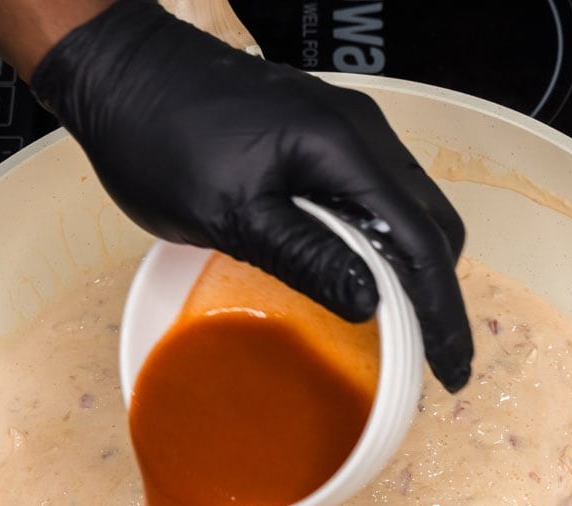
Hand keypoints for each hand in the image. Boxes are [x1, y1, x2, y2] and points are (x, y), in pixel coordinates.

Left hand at [30, 0, 472, 390]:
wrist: (119, 71)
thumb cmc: (159, 138)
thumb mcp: (230, 213)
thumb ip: (306, 256)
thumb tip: (371, 303)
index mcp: (345, 148)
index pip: (421, 240)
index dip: (441, 312)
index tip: (452, 369)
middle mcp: (359, 132)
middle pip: (431, 221)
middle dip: (437, 292)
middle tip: (430, 357)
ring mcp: (341, 128)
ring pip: (405, 207)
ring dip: (410, 267)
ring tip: (402, 327)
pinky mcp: (318, 133)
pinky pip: (371, 193)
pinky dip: (379, 241)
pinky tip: (361, 276)